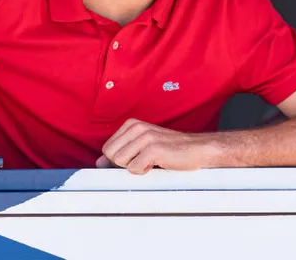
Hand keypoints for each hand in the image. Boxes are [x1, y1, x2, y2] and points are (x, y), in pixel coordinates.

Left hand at [96, 119, 219, 174]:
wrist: (196, 149)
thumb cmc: (170, 148)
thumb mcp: (142, 146)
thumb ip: (121, 151)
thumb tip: (99, 163)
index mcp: (131, 124)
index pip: (107, 148)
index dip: (118, 159)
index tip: (135, 158)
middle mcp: (137, 127)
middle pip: (110, 155)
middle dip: (124, 164)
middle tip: (143, 160)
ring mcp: (145, 137)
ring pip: (120, 162)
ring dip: (134, 167)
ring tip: (150, 161)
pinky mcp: (153, 149)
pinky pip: (134, 169)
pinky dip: (144, 172)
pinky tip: (156, 164)